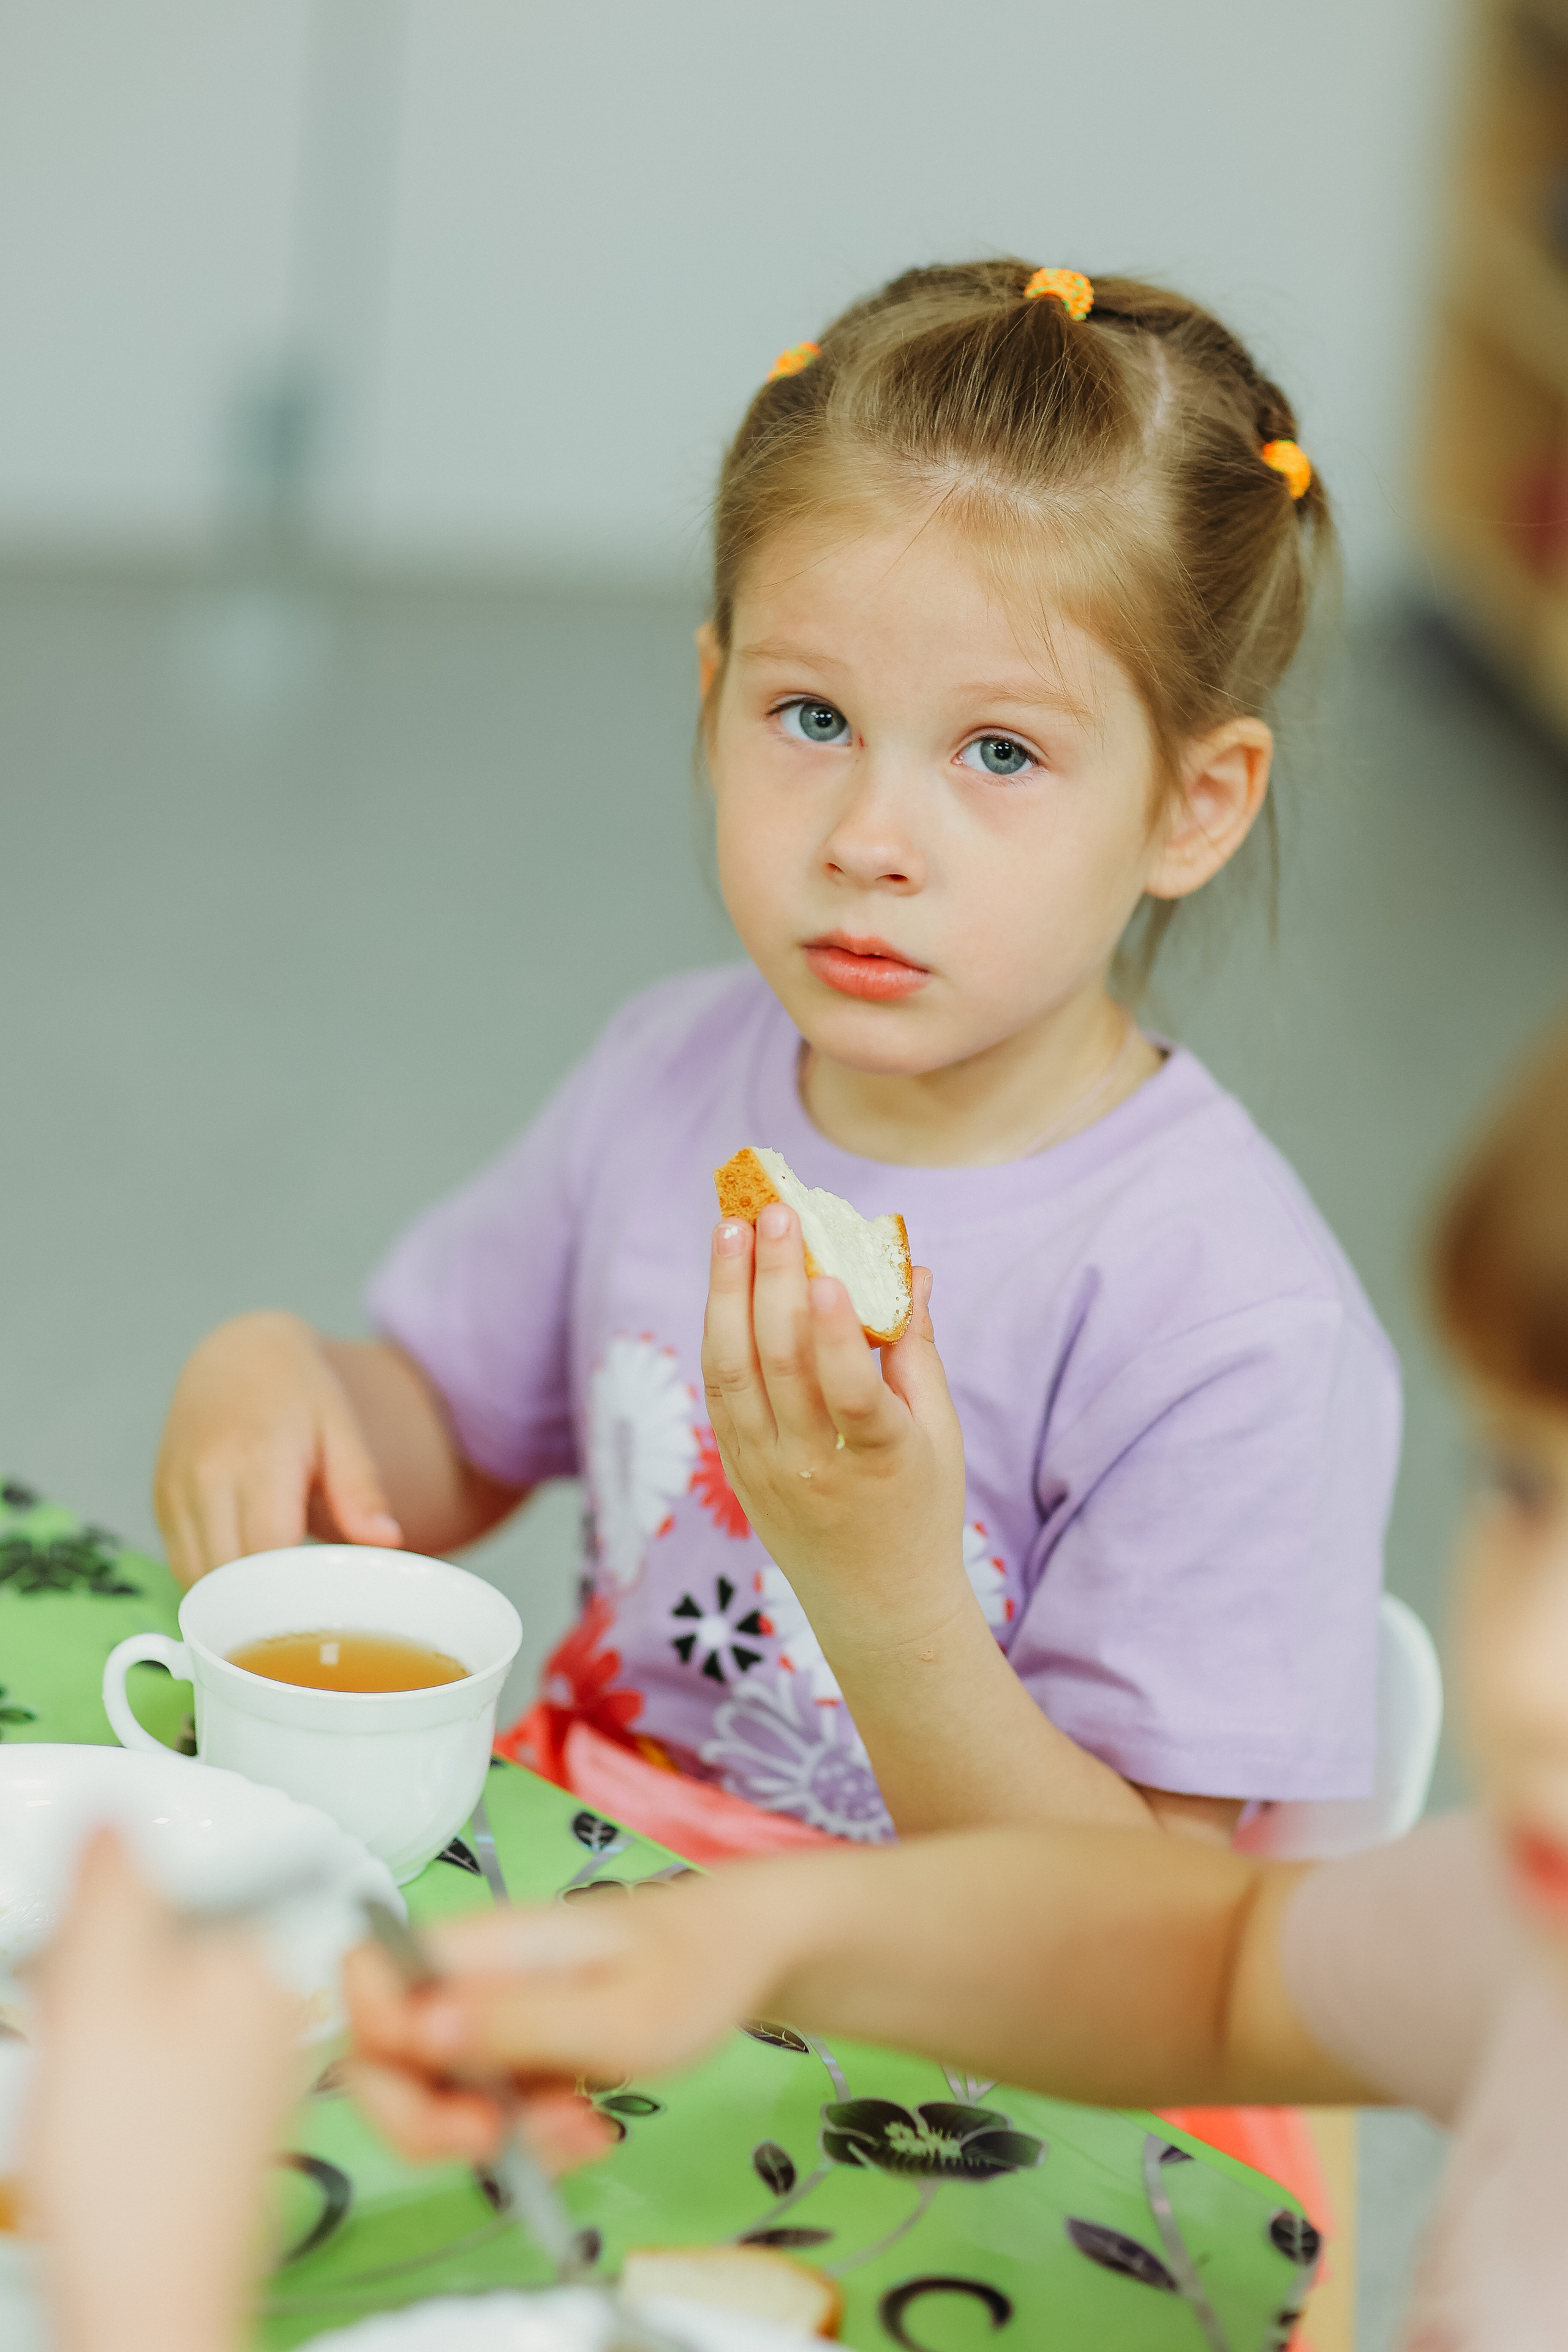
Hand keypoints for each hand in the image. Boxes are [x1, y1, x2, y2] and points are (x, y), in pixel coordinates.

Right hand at [25, 1831, 299, 2351]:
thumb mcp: (101, 1995)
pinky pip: (156, 2055)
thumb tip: (120, 1810)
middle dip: (103, 1969)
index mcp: (267, 1958)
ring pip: (154, 1995)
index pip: (189, 1877)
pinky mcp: (220, 2115)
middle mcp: (277, 2004)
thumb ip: (112, 1888)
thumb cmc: (135, 2176)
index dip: (113, 1911)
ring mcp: (253, 2063)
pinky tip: (97, 2115)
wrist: (146, 2306)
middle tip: (84, 2032)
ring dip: (101, 2021)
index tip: (84, 1956)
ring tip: (87, 2080)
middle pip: (170, 1936)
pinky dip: (114, 2072)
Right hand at [154, 1312, 401, 1584]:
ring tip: (277, 1598)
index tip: (325, 1608)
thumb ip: (360, 1487)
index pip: (266, 1553)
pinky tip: (245, 1575)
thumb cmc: (299, 1391)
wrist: (238, 1351)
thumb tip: (385, 1540)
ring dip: (232, 1600)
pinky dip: (210, 1580)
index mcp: (256, 1459)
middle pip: (226, 1577)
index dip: (293, 1592)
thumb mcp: (341, 1426)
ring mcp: (175, 1490)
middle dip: (264, 1606)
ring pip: (196, 1580)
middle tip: (306, 1618)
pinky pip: (180, 1563)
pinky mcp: (160, 1500)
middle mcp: (205, 1477)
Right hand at [343, 1877, 791, 2165]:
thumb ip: (518, 2023)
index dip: (381, 2050)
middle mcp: (469, 1974)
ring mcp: (488, 2012)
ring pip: (434, 2096)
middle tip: (502, 2141)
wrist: (740, 1955)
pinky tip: (587, 2128)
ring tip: (582, 2131)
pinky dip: (526, 2139)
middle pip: (380, 2057)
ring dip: (496, 2139)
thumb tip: (416, 2029)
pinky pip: (483, 2108)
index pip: (366, 1980)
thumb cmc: (692, 1967)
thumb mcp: (619, 2013)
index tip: (459, 2099)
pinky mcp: (512, 2047)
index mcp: (482, 1944)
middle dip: (430, 2123)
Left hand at [700, 1207, 967, 1660]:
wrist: (875, 1605)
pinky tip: (722, 1283)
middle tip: (773, 1213)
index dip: (837, 1333)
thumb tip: (912, 1268)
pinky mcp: (735, 1471)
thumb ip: (919, 1352)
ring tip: (730, 1230)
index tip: (830, 1274)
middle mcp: (812, 1468)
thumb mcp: (941, 1435)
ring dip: (726, 1294)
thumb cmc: (919, 1509)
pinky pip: (718, 1393)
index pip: (850, 1393)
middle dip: (772, 1280)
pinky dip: (717, 1332)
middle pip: (779, 1365)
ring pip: (732, 1373)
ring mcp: (764, 1471)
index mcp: (879, 1460)